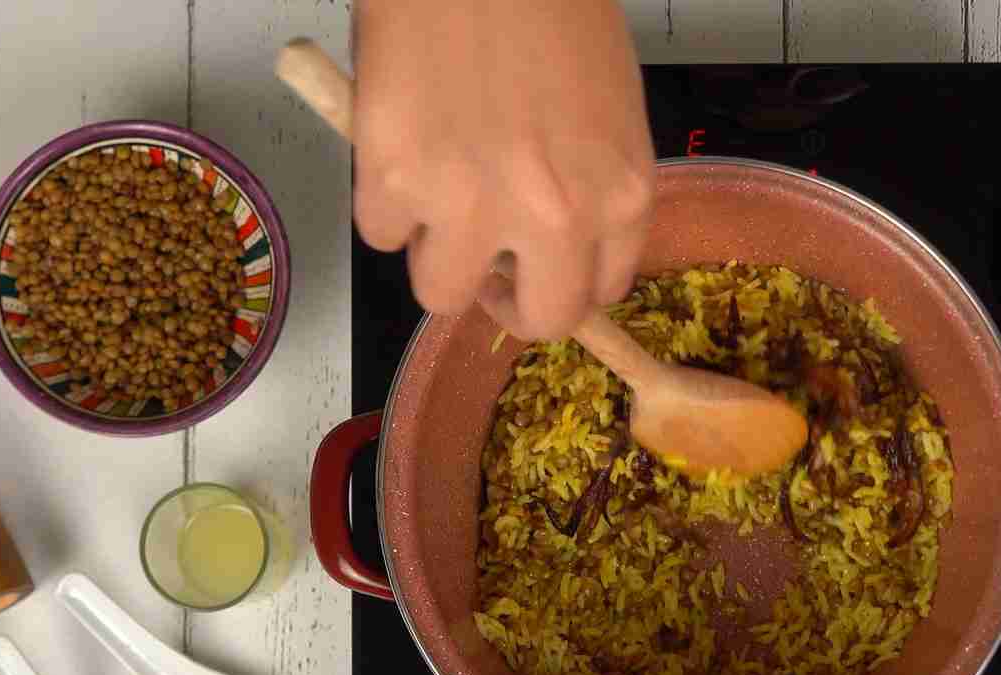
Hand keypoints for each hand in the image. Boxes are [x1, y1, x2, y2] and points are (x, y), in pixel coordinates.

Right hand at [351, 0, 653, 340]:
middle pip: (535, 318)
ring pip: (442, 290)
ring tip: (432, 186)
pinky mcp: (394, 181)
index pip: (600, 290)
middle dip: (506, 296)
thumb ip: (588, 177)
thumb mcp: (605, 100)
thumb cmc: (546, 2)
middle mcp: (555, 216)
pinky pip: (381, 233)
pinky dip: (381, 199)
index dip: (562, 281)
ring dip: (433, 249)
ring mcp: (471, 206)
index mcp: (620, 192)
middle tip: (482, 263)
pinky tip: (398, 142)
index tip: (538, 267)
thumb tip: (554, 236)